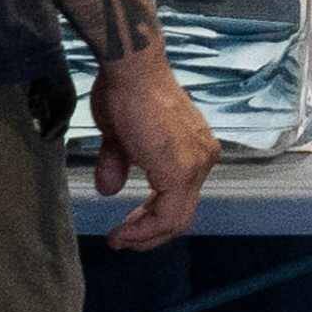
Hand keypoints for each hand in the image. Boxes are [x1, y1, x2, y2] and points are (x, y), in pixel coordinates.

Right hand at [93, 53, 216, 249]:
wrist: (131, 71)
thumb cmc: (125, 93)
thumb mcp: (119, 136)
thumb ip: (118, 162)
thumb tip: (109, 188)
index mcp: (194, 149)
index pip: (180, 197)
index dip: (152, 219)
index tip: (125, 228)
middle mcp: (202, 158)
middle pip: (181, 213)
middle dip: (150, 233)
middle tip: (123, 240)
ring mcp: (195, 165)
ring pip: (176, 218)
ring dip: (146, 235)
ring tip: (120, 240)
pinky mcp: (181, 172)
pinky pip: (167, 214)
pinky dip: (145, 228)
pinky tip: (124, 232)